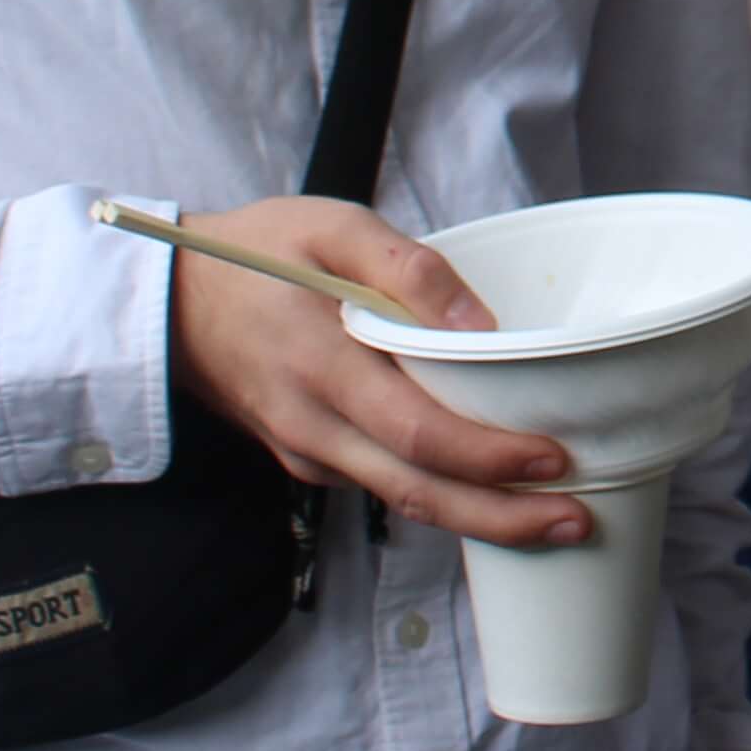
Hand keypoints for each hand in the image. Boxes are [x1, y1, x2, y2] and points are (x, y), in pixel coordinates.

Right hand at [167, 197, 594, 548]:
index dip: (488, 457)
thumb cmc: (257, 254)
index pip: (416, 434)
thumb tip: (480, 326)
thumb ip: (409, 269)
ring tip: (554, 518)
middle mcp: (313, 425)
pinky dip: (438, 494)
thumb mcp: (333, 227)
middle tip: (578, 523)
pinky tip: (488, 489)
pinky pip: (379, 483)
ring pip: (400, 499)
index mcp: (322, 367)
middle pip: (417, 493)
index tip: (555, 460)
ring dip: (477, 518)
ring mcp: (306, 450)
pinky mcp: (306, 456)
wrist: (171, 299)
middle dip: (503, 518)